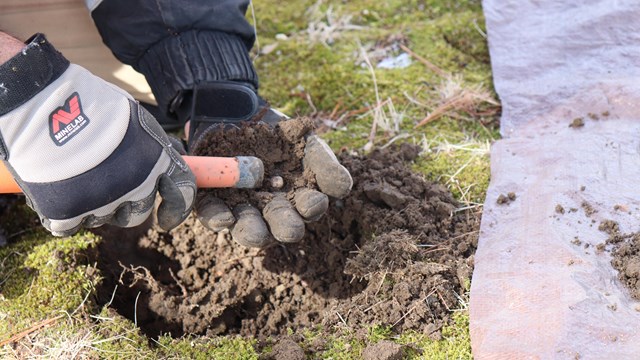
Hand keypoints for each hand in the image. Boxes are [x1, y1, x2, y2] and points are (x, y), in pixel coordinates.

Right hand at [0, 34, 195, 235]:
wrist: (44, 107)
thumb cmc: (92, 105)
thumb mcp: (137, 119)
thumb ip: (155, 146)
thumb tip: (173, 158)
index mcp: (157, 163)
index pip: (181, 196)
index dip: (176, 211)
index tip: (166, 220)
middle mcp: (136, 187)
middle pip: (138, 213)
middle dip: (127, 204)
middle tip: (106, 184)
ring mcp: (102, 203)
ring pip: (104, 218)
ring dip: (95, 204)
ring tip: (77, 174)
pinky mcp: (68, 214)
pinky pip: (71, 225)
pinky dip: (65, 213)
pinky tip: (58, 191)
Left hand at [185, 82, 352, 247]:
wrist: (239, 114)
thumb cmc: (280, 135)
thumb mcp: (307, 144)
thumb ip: (325, 165)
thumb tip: (343, 189)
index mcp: (298, 200)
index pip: (308, 208)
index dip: (311, 208)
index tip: (312, 203)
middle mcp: (271, 211)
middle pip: (279, 226)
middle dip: (284, 228)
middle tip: (289, 230)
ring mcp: (242, 208)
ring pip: (247, 227)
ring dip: (251, 232)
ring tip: (255, 232)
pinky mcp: (212, 201)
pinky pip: (213, 214)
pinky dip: (217, 218)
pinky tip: (223, 219)